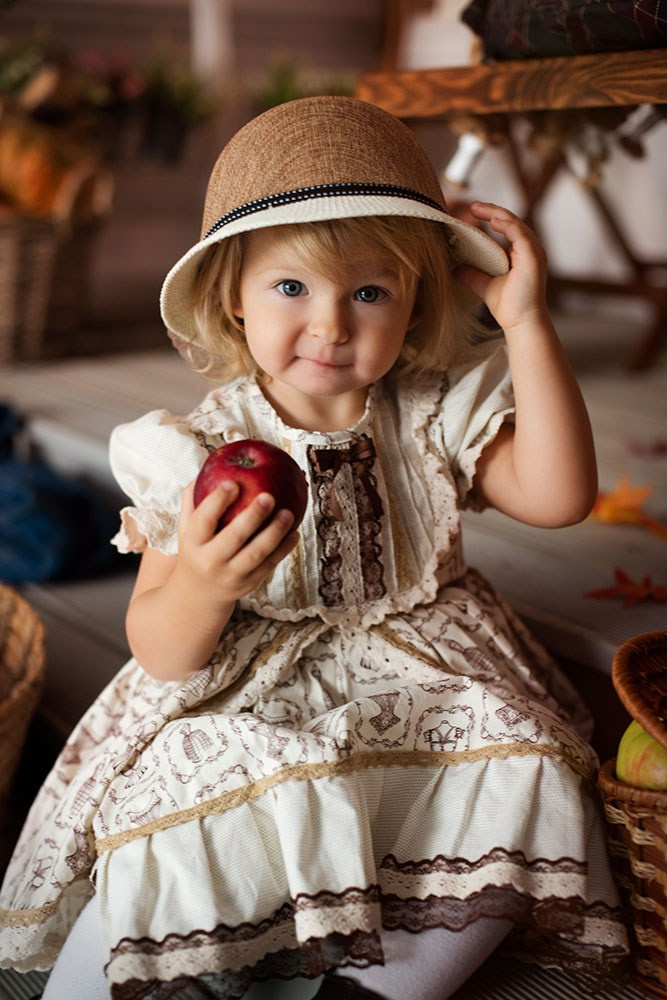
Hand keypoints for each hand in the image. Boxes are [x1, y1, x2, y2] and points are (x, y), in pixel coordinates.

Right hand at [175, 480, 299, 605]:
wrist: (198, 596)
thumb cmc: (196, 550)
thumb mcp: (186, 529)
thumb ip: (194, 499)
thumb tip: (207, 465)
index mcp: (193, 543)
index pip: (204, 519)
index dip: (217, 500)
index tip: (234, 482)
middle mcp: (210, 561)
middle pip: (233, 537)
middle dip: (252, 516)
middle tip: (269, 495)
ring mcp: (231, 575)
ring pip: (256, 554)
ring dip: (275, 533)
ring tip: (289, 513)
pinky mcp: (249, 584)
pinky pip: (269, 564)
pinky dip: (284, 549)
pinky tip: (294, 532)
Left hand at [454, 201, 548, 333]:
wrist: (520, 322)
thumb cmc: (508, 306)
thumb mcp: (483, 284)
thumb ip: (471, 274)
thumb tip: (453, 268)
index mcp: (520, 252)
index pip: (507, 227)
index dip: (491, 216)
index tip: (473, 211)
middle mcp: (529, 249)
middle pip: (511, 221)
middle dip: (492, 210)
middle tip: (472, 205)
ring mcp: (533, 252)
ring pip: (515, 223)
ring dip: (497, 213)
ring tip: (478, 208)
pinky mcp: (533, 257)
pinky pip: (520, 234)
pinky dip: (507, 225)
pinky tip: (493, 221)